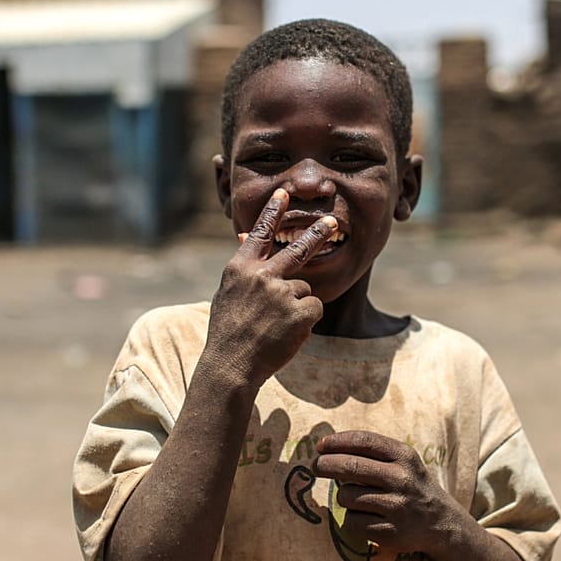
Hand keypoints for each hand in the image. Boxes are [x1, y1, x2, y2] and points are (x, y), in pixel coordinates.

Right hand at [204, 188, 337, 389]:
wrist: (231, 366)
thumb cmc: (227, 332)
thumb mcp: (227, 294)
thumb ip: (243, 269)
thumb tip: (244, 237)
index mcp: (240, 270)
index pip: (259, 234)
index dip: (272, 213)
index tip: (283, 193)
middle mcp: (261, 276)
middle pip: (298, 249)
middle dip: (317, 233)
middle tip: (333, 221)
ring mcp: (281, 293)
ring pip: (304, 289)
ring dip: (297, 306)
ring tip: (276, 326)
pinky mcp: (299, 312)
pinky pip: (313, 308)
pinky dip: (305, 321)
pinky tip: (287, 333)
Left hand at [313, 430, 460, 553]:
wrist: (441, 523)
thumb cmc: (411, 485)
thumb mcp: (403, 461)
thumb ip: (372, 452)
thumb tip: (327, 447)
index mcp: (404, 456)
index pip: (364, 441)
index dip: (337, 441)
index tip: (320, 445)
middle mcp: (402, 480)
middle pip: (350, 467)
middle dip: (325, 465)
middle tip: (315, 466)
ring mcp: (396, 507)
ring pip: (347, 496)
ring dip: (344, 496)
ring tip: (359, 499)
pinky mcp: (390, 532)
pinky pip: (351, 522)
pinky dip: (352, 519)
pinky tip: (366, 518)